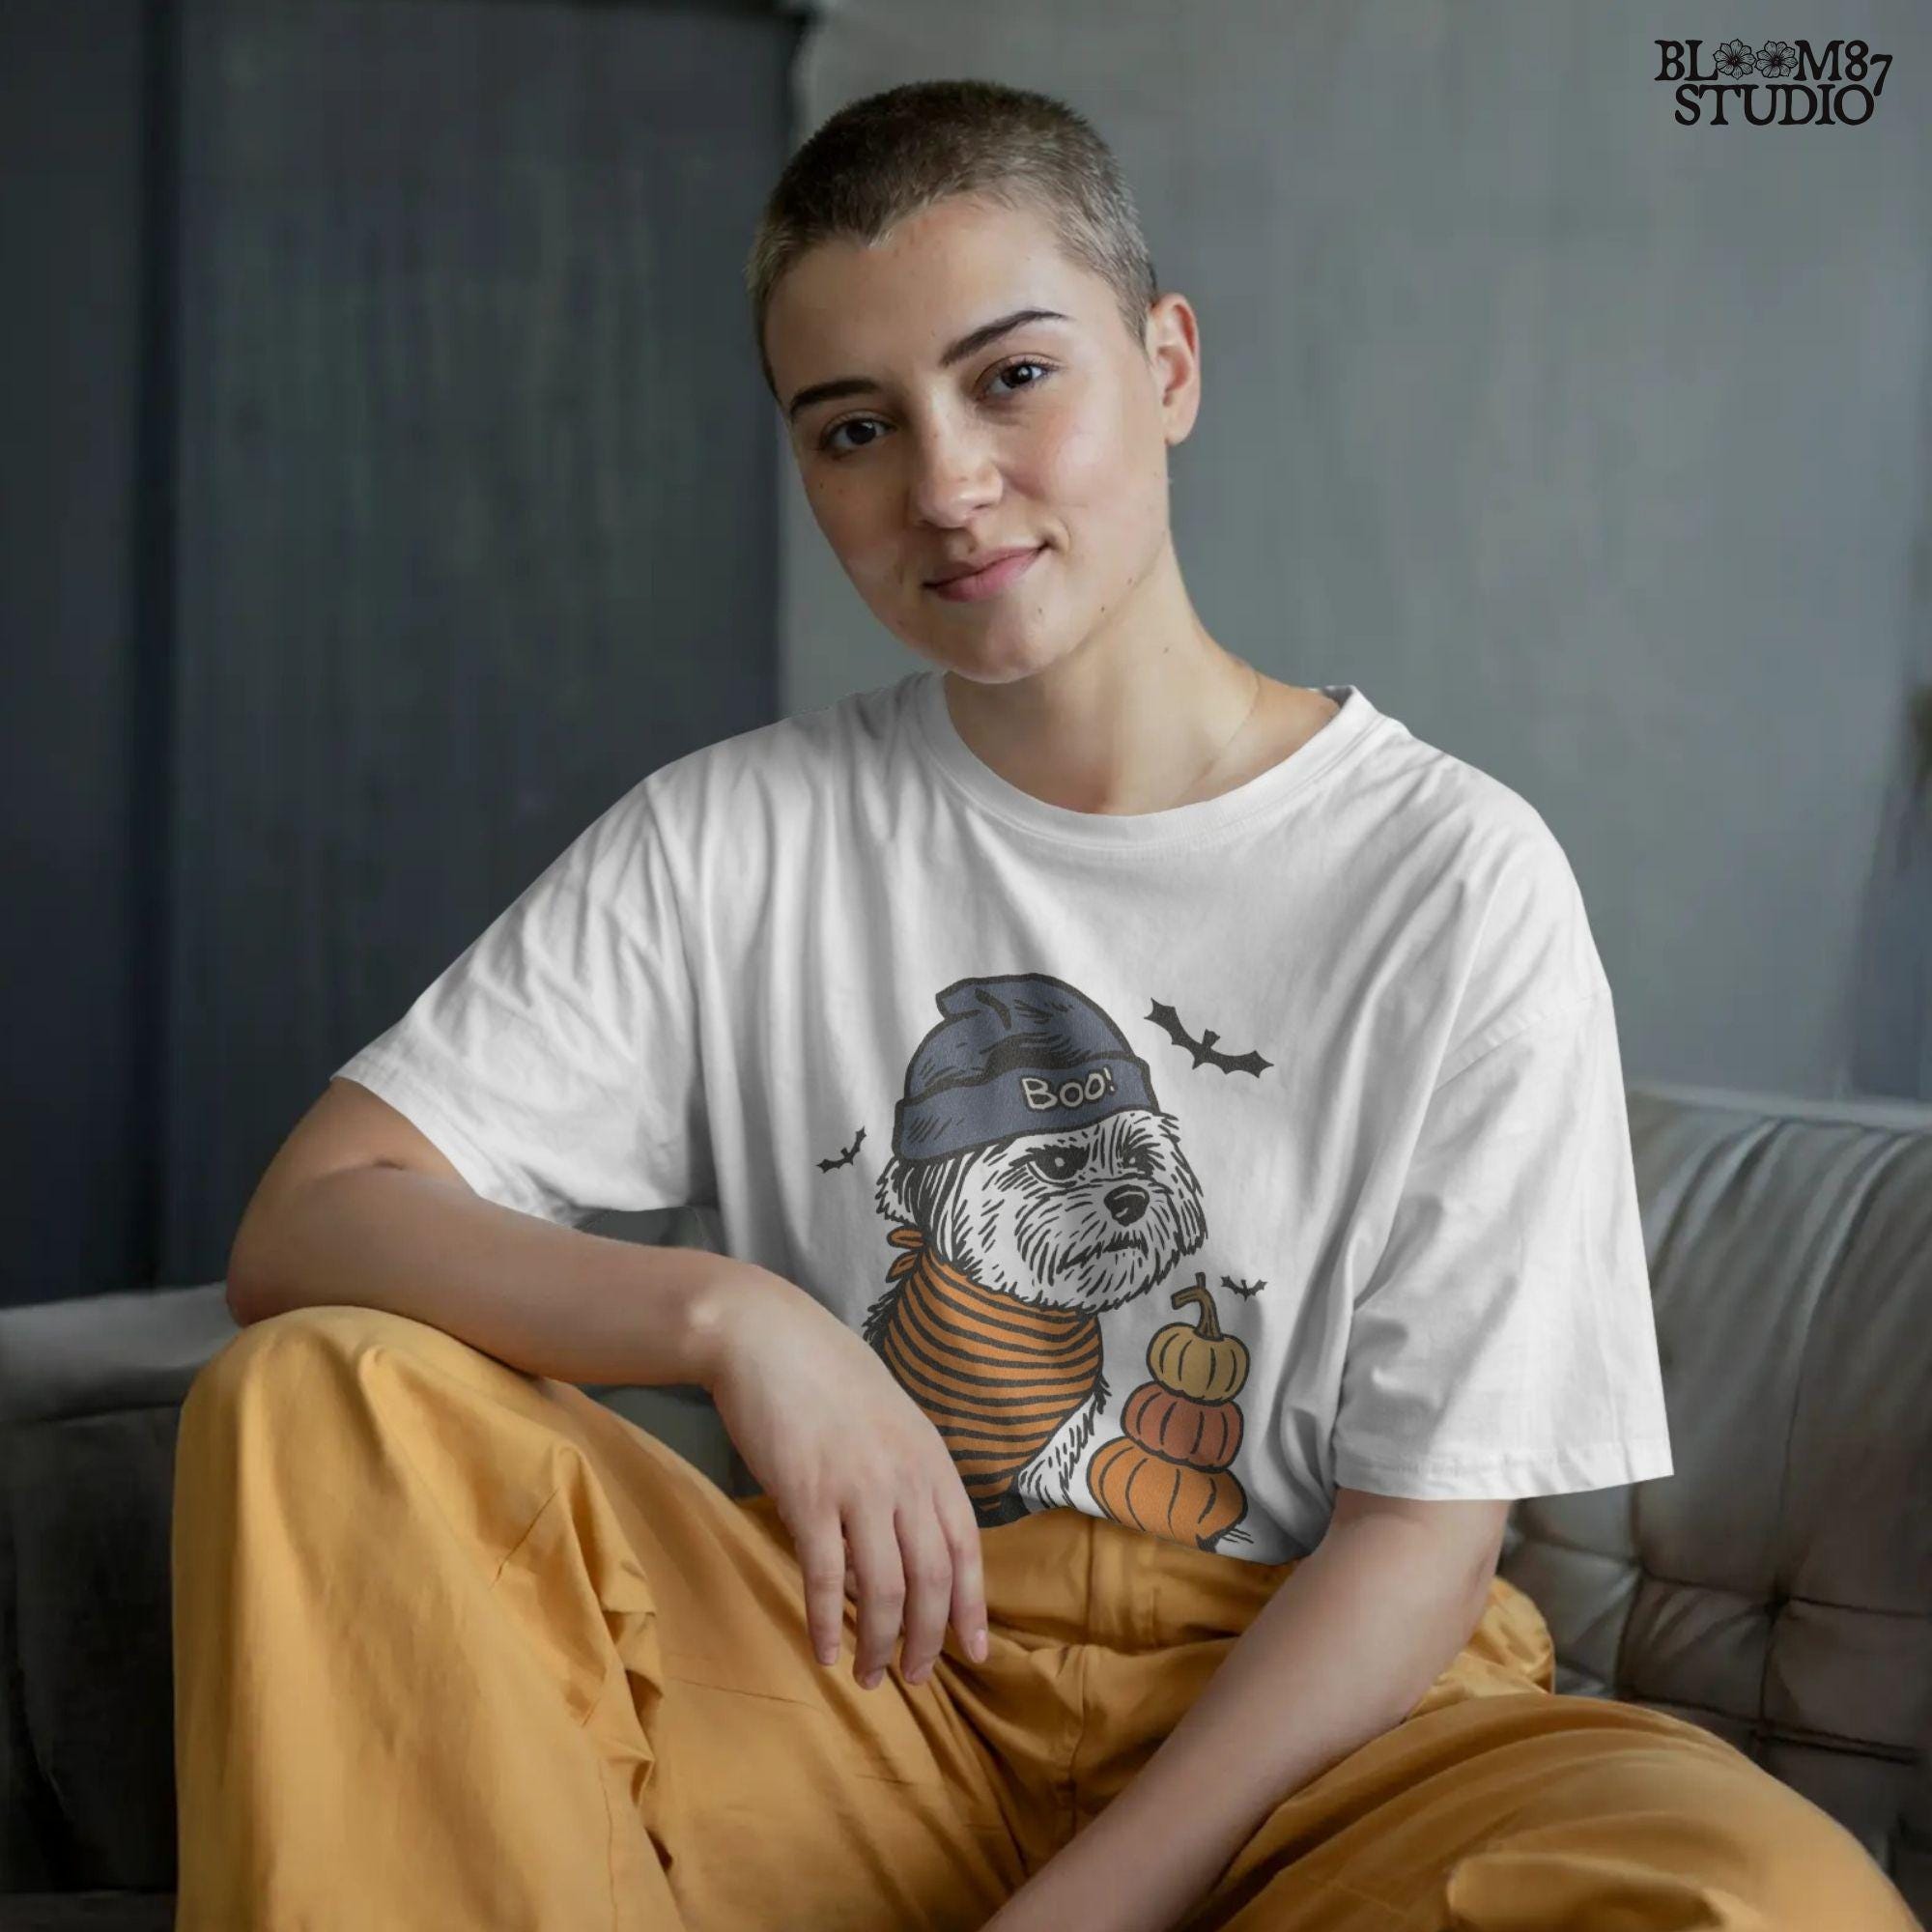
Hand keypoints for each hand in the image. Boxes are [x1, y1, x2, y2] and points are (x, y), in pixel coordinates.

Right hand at [701, 1266, 990, 1687]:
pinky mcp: (807, 1495)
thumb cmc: (828, 1378)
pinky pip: (825, 1576)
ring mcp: (858, 1488)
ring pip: (884, 1589)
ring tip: (870, 1676)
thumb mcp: (889, 1426)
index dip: (972, 1606)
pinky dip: (827, 1622)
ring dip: (880, 1644)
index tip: (975, 1650)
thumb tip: (890, 1561)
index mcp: (932, 1461)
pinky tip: (823, 1651)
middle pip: (932, 1580)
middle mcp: (906, 1478)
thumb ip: (903, 1485)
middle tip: (914, 1678)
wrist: (769, 1338)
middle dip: (927, 1640)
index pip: (966, 1548)